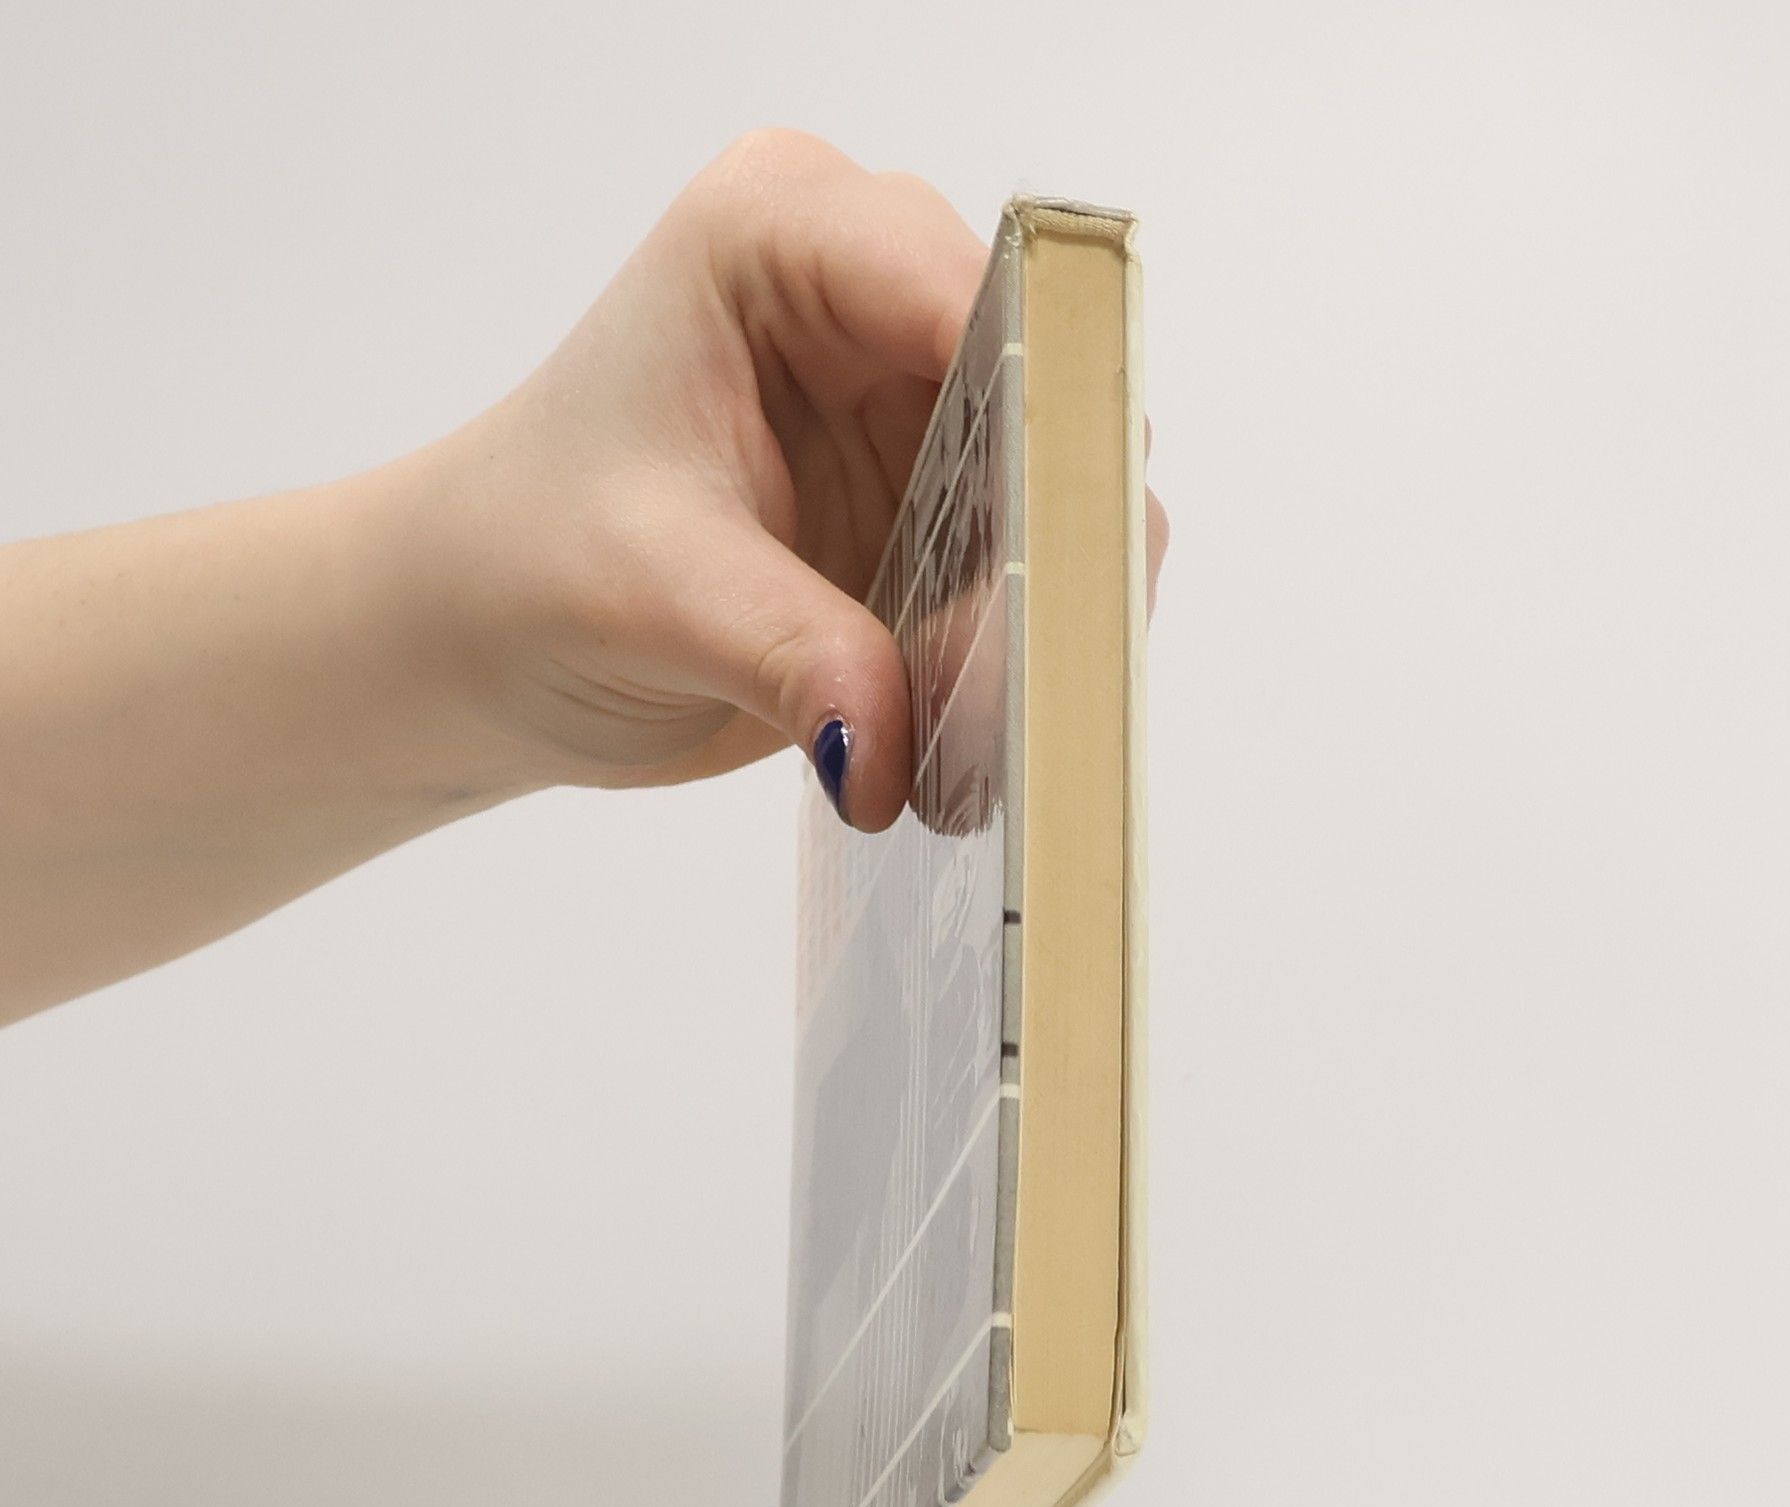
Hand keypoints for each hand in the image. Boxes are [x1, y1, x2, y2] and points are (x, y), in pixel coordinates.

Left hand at [413, 129, 1167, 830]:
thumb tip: (901, 747)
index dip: (1036, 415)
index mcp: (782, 234)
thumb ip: (791, 654)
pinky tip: (967, 715)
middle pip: (1043, 385)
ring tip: (981, 719)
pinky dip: (1018, 640)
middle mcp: (871, 287)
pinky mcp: (937, 492)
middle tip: (1020, 680)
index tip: (1052, 560)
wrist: (483, 635)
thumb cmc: (522, 566)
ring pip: (1065, 480)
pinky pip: (1035, 557)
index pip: (967, 293)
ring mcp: (915, 393)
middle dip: (1051, 532)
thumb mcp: (650, 596)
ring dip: (1044, 604)